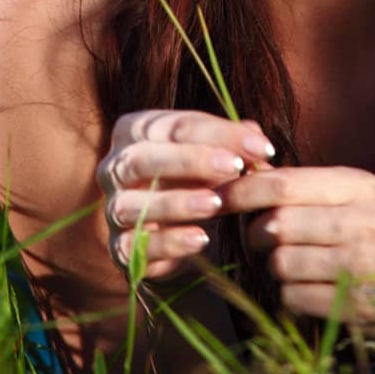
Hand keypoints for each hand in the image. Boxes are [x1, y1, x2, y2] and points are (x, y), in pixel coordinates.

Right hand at [96, 109, 274, 281]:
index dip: (219, 132)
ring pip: (131, 203)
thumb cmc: (197, 181)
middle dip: (190, 160)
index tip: (261, 146)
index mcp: (135, 131)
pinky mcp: (120, 248)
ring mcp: (113, 208)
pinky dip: (169, 242)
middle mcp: (115, 167)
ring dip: (176, 202)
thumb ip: (232, 145)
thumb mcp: (216, 158)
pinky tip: (201, 239)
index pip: (172, 126)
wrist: (180, 237)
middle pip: (141, 158)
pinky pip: (136, 246)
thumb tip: (253, 132)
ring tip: (216, 204)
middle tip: (234, 167)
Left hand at [216, 164, 374, 355]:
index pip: (282, 182)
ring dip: (275, 271)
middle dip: (256, 237)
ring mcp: (364, 263)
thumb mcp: (350, 202)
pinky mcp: (358, 303)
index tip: (220, 198)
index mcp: (358, 185)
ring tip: (294, 269)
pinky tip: (310, 293)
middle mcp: (365, 219)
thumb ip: (302, 185)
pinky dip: (291, 298)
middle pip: (276, 225)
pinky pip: (294, 297)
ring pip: (281, 263)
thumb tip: (247, 161)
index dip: (242, 190)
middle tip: (259, 243)